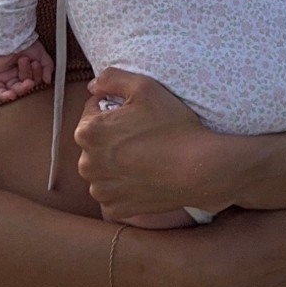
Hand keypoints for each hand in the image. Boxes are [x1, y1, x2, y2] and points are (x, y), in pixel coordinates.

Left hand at [0, 46, 53, 101]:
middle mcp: (15, 75)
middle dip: (29, 80)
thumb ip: (47, 67)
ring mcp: (4, 78)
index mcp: (26, 71)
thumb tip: (47, 81)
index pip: (33, 80)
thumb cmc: (24, 42)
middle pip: (24, 87)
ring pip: (14, 90)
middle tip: (32, 66)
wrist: (10, 36)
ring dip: (21, 87)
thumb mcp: (41, 54)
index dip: (36, 75)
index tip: (36, 63)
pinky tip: (12, 95)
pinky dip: (5, 95)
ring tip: (26, 77)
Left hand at [75, 68, 213, 217]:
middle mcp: (86, 164)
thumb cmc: (172, 126)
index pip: (92, 111)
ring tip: (144, 156)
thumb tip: (93, 86)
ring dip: (116, 162)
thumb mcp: (144, 87)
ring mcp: (100, 190)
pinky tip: (144, 176)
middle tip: (142, 134)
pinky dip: (124, 185)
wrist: (199, 169)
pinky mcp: (115, 208)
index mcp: (87, 132)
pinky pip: (113, 192)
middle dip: (111, 136)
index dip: (114, 108)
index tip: (136, 114)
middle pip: (95, 141)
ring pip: (102, 168)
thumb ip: (111, 78)